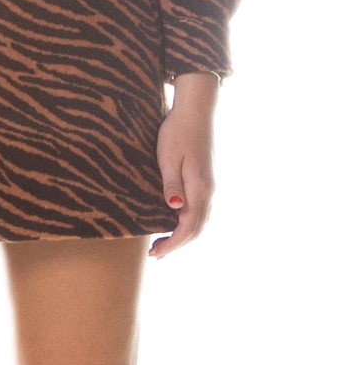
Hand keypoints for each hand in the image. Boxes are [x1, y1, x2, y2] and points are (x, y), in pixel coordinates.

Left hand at [148, 74, 217, 258]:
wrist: (195, 110)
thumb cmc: (177, 132)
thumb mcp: (169, 158)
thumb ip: (172, 184)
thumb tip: (175, 208)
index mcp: (199, 188)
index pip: (188, 227)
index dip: (172, 244)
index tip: (155, 253)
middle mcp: (208, 190)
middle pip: (196, 228)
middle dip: (177, 244)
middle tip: (155, 253)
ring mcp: (208, 185)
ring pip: (200, 220)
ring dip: (183, 235)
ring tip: (162, 243)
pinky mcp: (205, 180)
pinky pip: (199, 209)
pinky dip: (187, 223)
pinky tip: (174, 221)